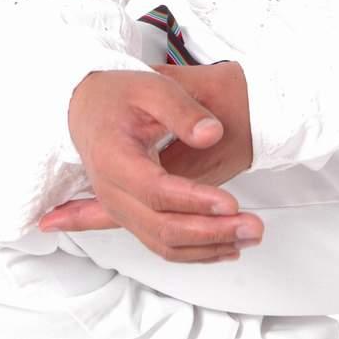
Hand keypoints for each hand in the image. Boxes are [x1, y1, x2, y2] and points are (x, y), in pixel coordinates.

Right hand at [38, 67, 262, 262]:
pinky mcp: (132, 216)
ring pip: (164, 243)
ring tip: (247, 237)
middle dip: (210, 232)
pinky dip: (195, 251)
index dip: (194, 200)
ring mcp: (120, 209)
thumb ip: (182, 110)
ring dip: (208, 247)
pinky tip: (224, 247)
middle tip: (250, 226)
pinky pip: (162, 243)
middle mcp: (112, 192)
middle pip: (161, 227)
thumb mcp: (152, 87)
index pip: (156, 190)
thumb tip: (211, 133)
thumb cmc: (117, 95)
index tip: (229, 203)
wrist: (88, 107)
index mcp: (113, 158)